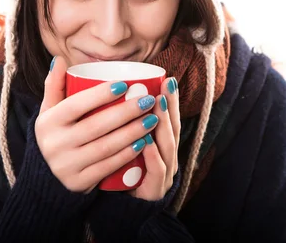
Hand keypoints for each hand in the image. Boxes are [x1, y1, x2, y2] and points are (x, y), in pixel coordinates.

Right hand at [35, 56, 158, 193]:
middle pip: (95, 126)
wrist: (46, 177)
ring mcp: (66, 166)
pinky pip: (107, 167)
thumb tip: (60, 59)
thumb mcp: (49, 111)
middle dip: (126, 112)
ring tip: (153, 119)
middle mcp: (55, 144)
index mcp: (48, 122)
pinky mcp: (79, 182)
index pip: (75, 105)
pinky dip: (127, 154)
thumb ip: (54, 85)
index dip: (100, 95)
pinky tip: (144, 142)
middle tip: (148, 100)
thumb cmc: (56, 134)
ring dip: (132, 132)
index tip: (125, 84)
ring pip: (105, 147)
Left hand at [128, 76, 180, 200]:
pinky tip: (147, 142)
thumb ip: (124, 122)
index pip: (169, 118)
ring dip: (163, 125)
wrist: (122, 207)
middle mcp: (168, 156)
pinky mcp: (155, 189)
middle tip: (166, 86)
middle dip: (171, 106)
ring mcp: (165, 173)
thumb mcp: (125, 143)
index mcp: (161, 144)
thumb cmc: (123, 171)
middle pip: (173, 128)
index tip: (166, 79)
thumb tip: (112, 92)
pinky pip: (156, 170)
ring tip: (158, 106)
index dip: (171, 100)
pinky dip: (153, 155)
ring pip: (168, 146)